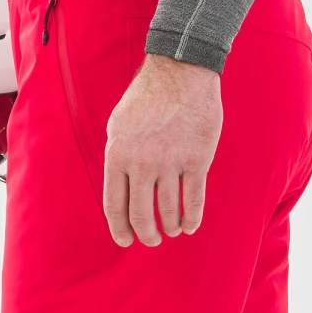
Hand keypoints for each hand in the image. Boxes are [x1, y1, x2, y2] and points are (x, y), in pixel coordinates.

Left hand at [103, 53, 222, 247]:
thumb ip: (117, 159)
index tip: (126, 241)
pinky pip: (194, 199)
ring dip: (170, 227)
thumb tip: (119, 191)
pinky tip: (190, 225)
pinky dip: (192, 218)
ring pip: (168, 211)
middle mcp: (141, 162)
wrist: (180, 71)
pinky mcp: (197, 159)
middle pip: (141, 215)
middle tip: (152, 240)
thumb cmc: (147, 98)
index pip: (115, 206)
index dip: (120, 229)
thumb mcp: (118, 126)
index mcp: (118, 155)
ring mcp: (170, 161)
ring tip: (172, 230)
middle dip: (146, 234)